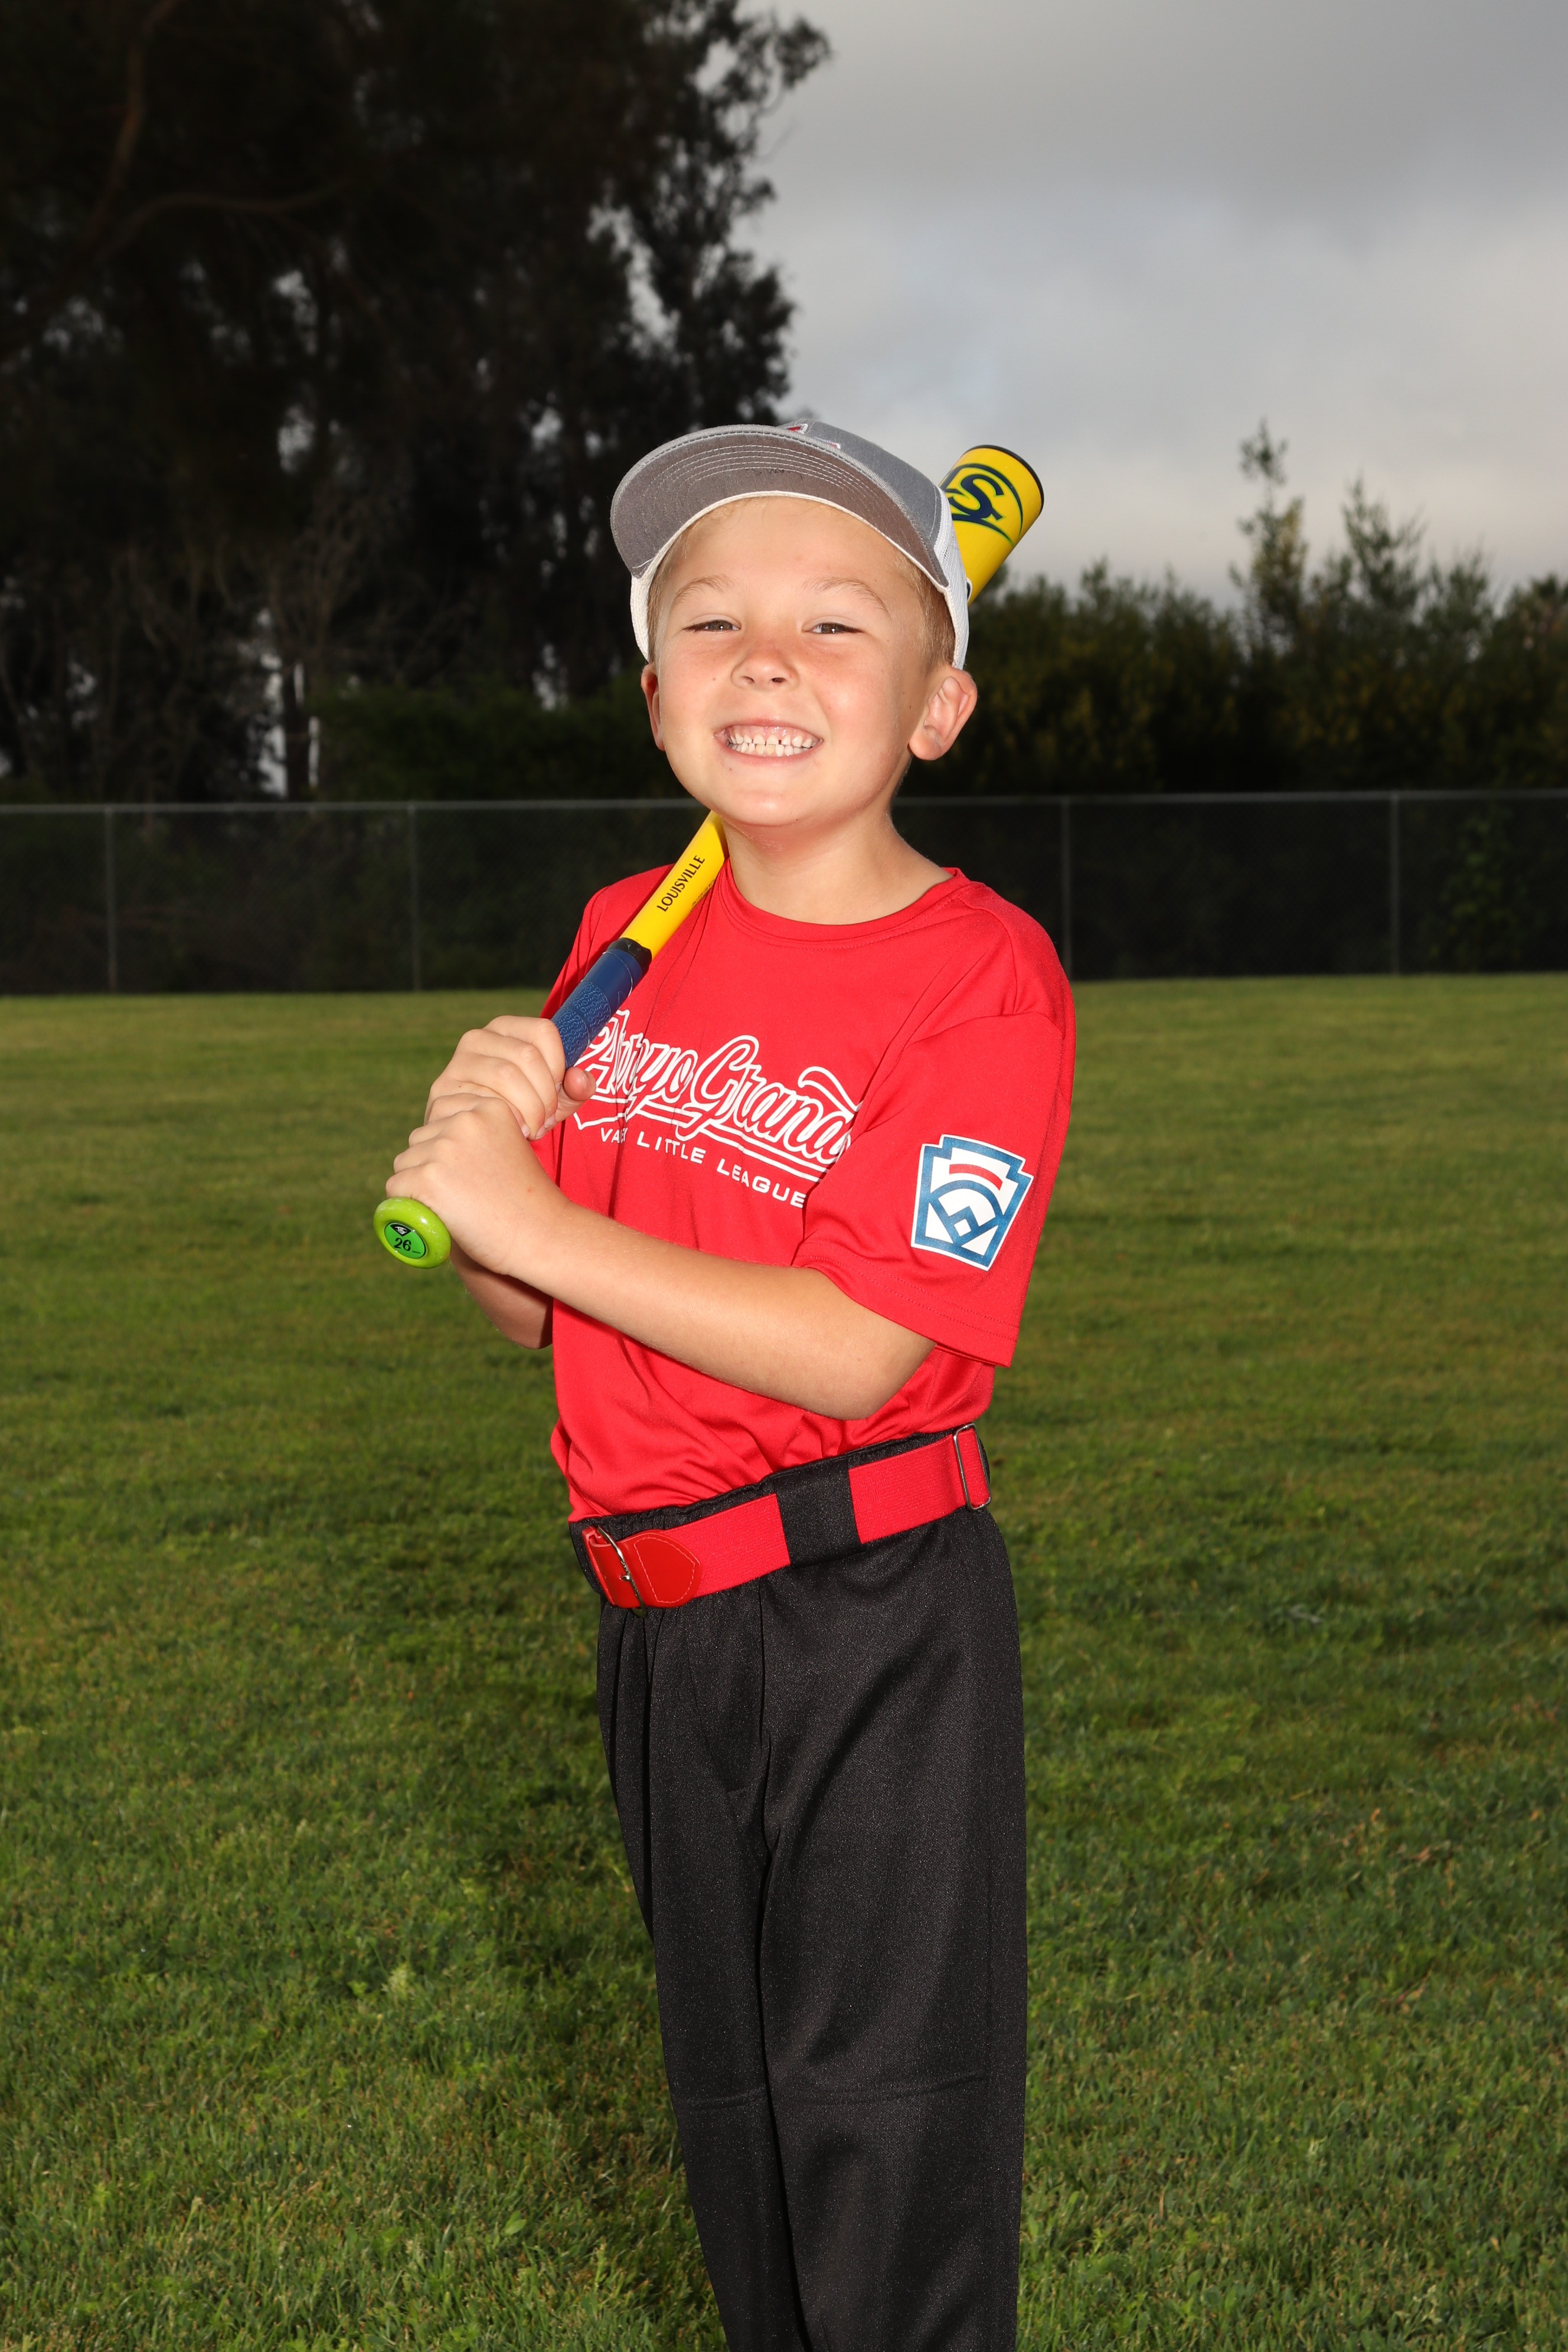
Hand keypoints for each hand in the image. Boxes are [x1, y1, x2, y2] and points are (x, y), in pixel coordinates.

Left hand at [389, 1094, 563, 1277]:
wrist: (541, 1235)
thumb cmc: (526, 1200)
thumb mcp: (507, 1148)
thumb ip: (476, 1135)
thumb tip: (433, 1139)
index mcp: (489, 1107)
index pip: (441, 1113)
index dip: (448, 1145)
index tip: (469, 1169)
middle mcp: (465, 1120)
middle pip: (420, 1139)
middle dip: (431, 1164)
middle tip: (465, 1193)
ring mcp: (444, 1148)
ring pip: (406, 1163)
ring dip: (419, 1185)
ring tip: (457, 1205)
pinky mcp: (427, 1178)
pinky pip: (396, 1188)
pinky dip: (408, 1205)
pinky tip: (438, 1214)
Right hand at [424, 1015, 596, 1140]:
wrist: (475, 1137)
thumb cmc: (521, 1110)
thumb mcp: (555, 1098)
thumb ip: (576, 1088)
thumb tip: (579, 1079)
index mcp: (505, 1028)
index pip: (544, 1031)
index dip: (559, 1064)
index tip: (559, 1090)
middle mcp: (477, 1038)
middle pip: (527, 1055)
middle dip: (545, 1094)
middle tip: (547, 1120)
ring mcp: (456, 1064)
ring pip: (505, 1074)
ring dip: (528, 1108)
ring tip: (532, 1128)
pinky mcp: (442, 1091)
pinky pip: (480, 1099)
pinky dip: (503, 1119)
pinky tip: (509, 1132)